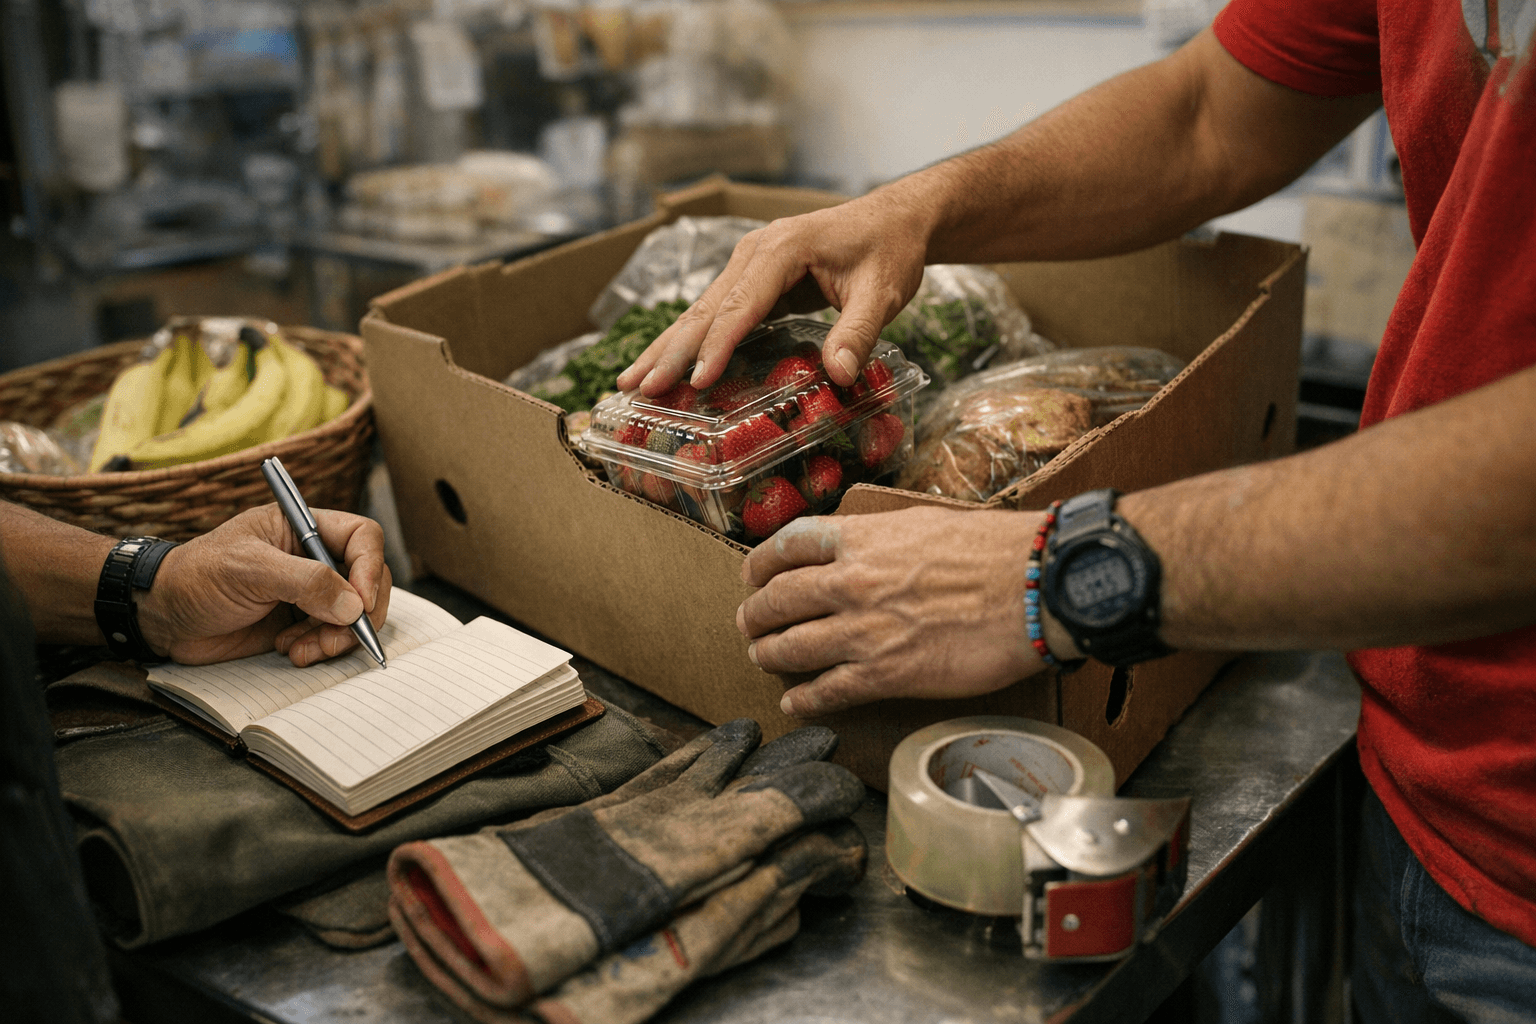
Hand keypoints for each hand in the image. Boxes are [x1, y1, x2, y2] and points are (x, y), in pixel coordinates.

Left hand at [136, 504, 391, 666]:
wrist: (161, 617)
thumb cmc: (196, 578)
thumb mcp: (248, 570)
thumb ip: (305, 582)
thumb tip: (353, 605)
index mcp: (303, 527)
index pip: (361, 537)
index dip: (370, 568)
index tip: (359, 602)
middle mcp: (313, 557)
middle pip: (368, 579)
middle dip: (359, 613)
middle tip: (339, 636)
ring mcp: (310, 593)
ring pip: (355, 614)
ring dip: (337, 637)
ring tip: (302, 650)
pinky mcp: (301, 623)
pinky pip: (332, 637)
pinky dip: (320, 648)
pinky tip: (290, 651)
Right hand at [614, 192, 930, 397]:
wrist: (895, 219)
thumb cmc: (889, 250)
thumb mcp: (883, 293)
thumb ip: (858, 333)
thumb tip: (839, 376)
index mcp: (782, 248)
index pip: (741, 305)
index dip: (717, 347)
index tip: (695, 382)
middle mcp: (755, 251)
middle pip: (705, 308)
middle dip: (670, 351)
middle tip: (638, 389)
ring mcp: (749, 263)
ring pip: (700, 310)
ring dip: (666, 348)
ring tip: (630, 382)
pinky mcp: (752, 278)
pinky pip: (714, 313)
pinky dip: (688, 341)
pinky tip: (666, 365)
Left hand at [736, 508, 1048, 716]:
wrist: (1035, 588)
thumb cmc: (996, 550)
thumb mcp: (925, 524)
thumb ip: (884, 540)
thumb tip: (870, 550)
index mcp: (860, 538)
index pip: (787, 545)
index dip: (761, 563)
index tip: (754, 576)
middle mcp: (850, 581)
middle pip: (777, 599)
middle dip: (756, 615)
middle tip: (750, 624)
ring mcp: (863, 631)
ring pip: (790, 646)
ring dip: (769, 654)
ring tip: (763, 658)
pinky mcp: (885, 675)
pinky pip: (826, 690)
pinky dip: (803, 698)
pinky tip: (795, 701)